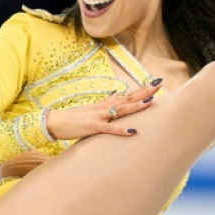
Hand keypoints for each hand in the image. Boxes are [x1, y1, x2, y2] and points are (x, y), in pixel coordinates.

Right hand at [46, 79, 162, 139]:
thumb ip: (106, 101)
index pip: (128, 95)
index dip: (142, 89)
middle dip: (144, 92)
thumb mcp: (92, 108)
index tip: (156, 83)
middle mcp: (104, 107)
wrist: (54, 122)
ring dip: (135, 106)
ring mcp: (99, 116)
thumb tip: (117, 93)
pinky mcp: (93, 127)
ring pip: (120, 110)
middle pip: (128, 98)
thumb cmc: (74, 118)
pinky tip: (133, 131)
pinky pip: (110, 129)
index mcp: (105, 104)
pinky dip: (121, 130)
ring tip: (150, 101)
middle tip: (159, 84)